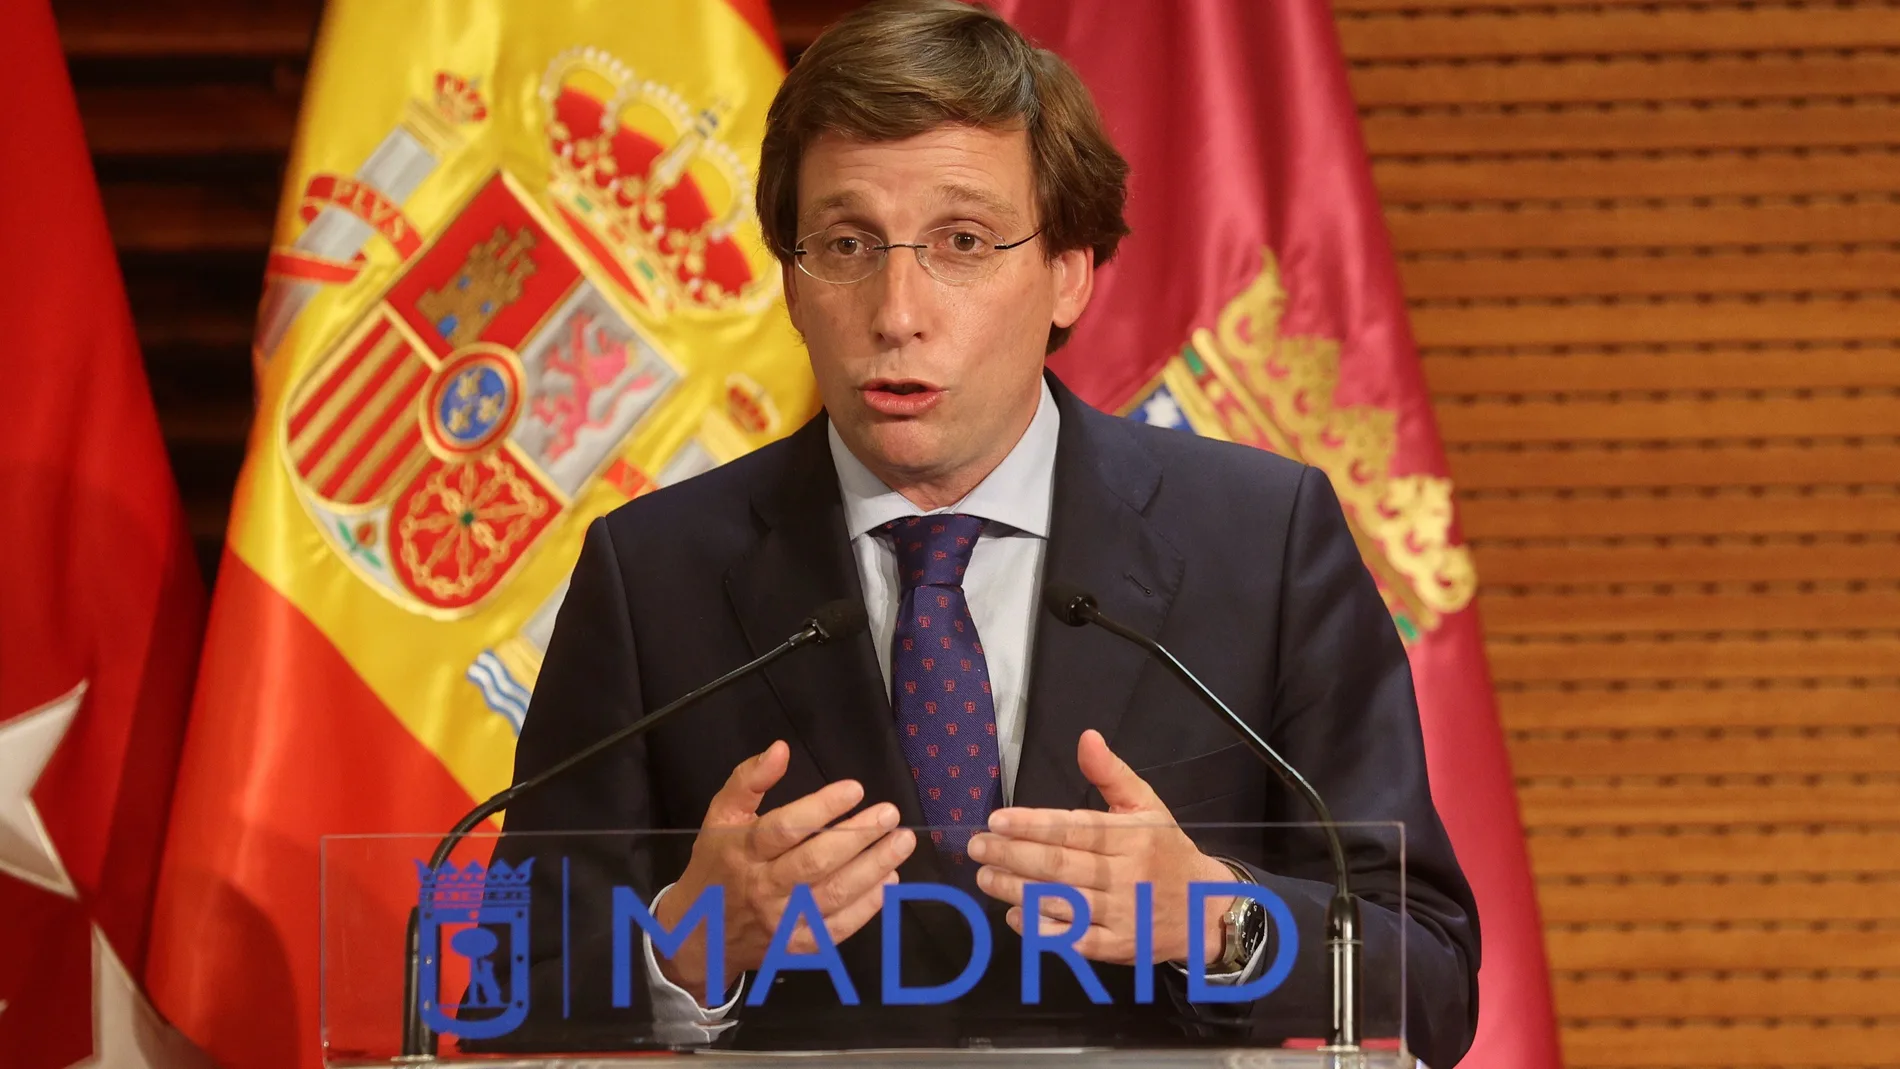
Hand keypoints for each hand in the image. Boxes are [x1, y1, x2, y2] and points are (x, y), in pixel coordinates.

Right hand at [653, 741, 916, 997]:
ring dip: (872, 869)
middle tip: (890, 814)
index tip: (856, 789)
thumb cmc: (717, 864)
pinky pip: (836, 928)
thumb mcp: (721, 816)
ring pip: (832, 896)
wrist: (701, 935)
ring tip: (901, 843)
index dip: (821, 808)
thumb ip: (749, 780)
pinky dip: (866, 907)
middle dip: (858, 837)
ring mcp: (781, 920)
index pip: (785, 829)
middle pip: (815, 863)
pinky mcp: (796, 946)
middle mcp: (763, 887)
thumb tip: (781, 748)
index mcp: (743, 850)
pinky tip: (889, 882)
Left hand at [967, 729, 1234, 965]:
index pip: (1073, 829)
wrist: (1205, 909)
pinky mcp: (1117, 946)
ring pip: (1060, 901)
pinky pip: (1072, 939)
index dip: (1032, 824)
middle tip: (977, 847)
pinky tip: (1014, 915)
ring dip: (1016, 890)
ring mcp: (1121, 914)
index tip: (996, 820)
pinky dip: (1040, 928)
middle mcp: (1126, 875)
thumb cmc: (1166, 851)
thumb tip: (1086, 737)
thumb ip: (1112, 773)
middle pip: (1059, 865)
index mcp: (1132, 837)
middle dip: (1012, 855)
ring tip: (985, 876)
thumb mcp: (1148, 806)